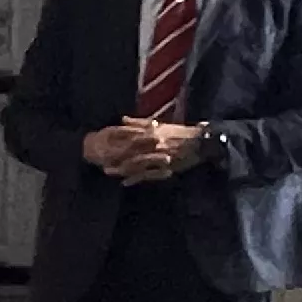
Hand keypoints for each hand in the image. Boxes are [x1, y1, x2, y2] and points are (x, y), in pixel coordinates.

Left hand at [90, 119, 205, 182]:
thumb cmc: (181, 133)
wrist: (201, 142)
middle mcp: (153, 143)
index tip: (102, 145)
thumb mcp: (161, 125)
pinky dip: (136, 179)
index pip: (128, 137)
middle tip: (100, 161)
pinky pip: (148, 175)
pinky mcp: (166, 168)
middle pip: (129, 152)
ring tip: (108, 172)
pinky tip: (125, 183)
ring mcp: (159, 156)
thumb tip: (122, 119)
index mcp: (152, 131)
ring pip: (136, 163)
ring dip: (121, 168)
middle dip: (114, 157)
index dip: (114, 143)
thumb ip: (140, 122)